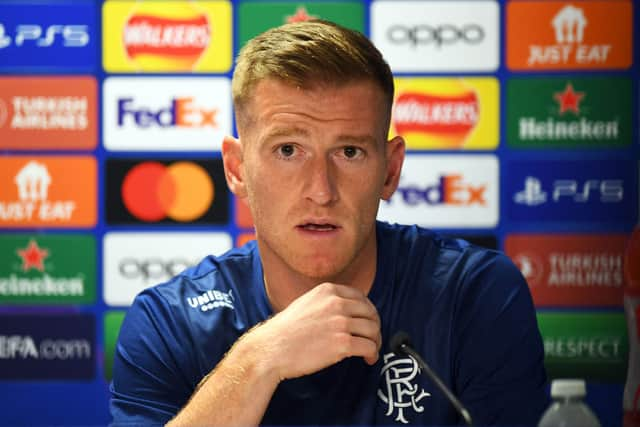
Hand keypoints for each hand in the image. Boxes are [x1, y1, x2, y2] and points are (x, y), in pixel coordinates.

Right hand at [236, 282, 380, 381]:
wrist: (272, 349)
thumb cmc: (285, 330)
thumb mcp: (306, 302)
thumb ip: (326, 301)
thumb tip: (345, 310)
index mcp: (328, 291)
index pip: (361, 297)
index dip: (368, 311)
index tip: (368, 321)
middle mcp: (337, 303)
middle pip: (370, 313)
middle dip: (374, 327)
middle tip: (372, 338)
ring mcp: (341, 323)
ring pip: (373, 330)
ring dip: (375, 342)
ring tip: (370, 350)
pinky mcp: (343, 343)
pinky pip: (369, 347)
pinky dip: (372, 354)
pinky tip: (367, 359)